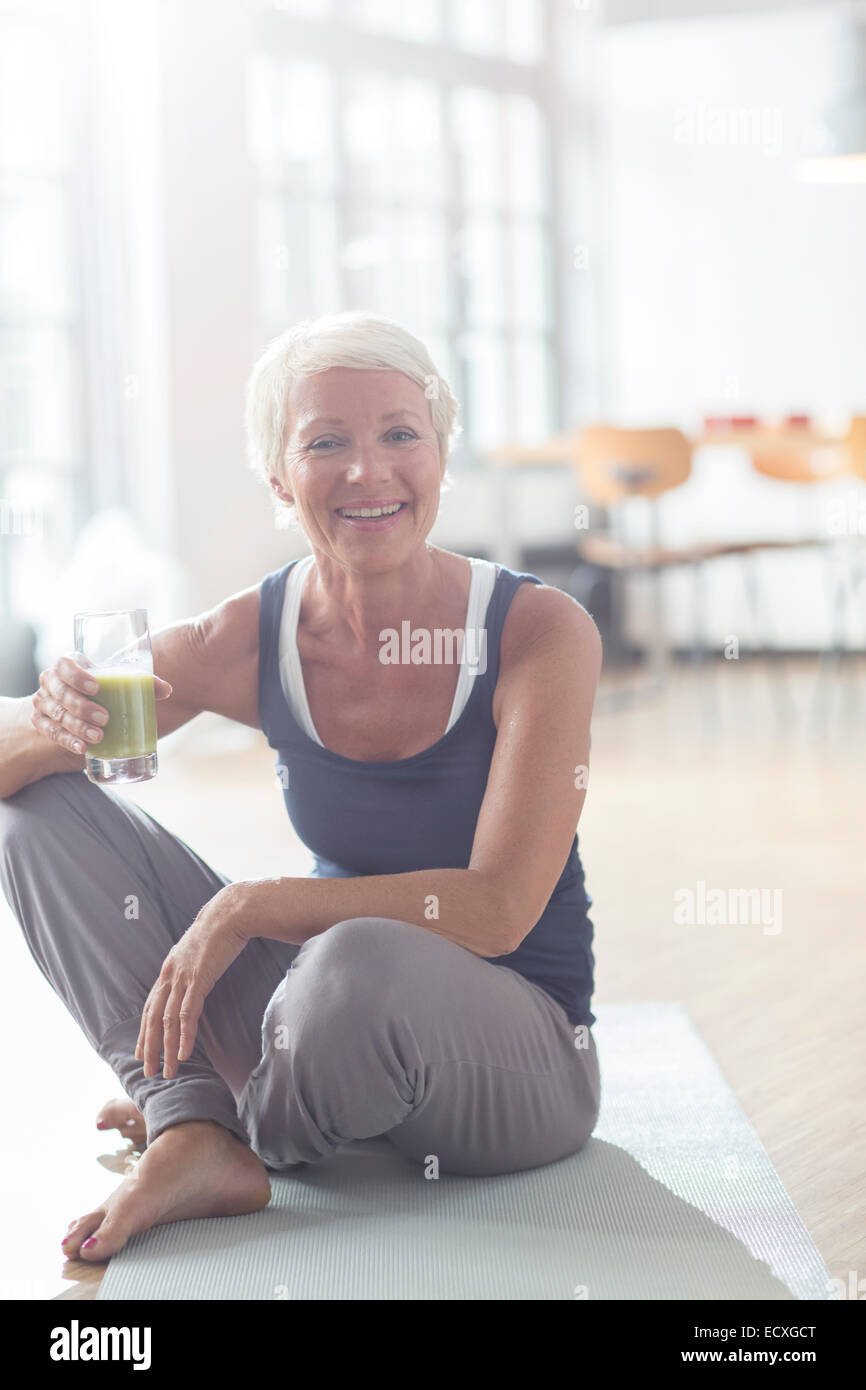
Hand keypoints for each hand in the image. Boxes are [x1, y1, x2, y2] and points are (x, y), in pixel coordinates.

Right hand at [32, 651, 172, 756]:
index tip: (96, 687)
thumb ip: (140, 684)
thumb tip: (167, 690)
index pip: (65, 664)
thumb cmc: (99, 691)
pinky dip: (67, 740)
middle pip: (61, 693)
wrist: (69, 708)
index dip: (77, 675)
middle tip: (105, 718)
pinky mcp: (40, 722)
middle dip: (82, 707)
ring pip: (56, 714)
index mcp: (68, 666)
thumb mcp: (115, 685)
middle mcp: (51, 682)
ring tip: (98, 737)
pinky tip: (82, 748)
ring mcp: (43, 702)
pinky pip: (51, 732)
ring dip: (77, 727)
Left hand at [135, 883, 251, 1079]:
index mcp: (168, 969)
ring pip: (167, 1021)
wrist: (230, 912)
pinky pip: (187, 1014)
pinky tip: (185, 1054)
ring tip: (168, 1071)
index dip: (145, 1031)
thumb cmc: (220, 929)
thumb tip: (196, 976)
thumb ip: (193, 966)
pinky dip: (184, 1036)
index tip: (142, 1052)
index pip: (151, 1006)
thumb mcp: (199, 949)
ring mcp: (182, 978)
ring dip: (167, 1049)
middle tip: (149, 1071)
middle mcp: (169, 975)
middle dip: (150, 1047)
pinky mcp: (198, 979)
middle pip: (153, 1018)